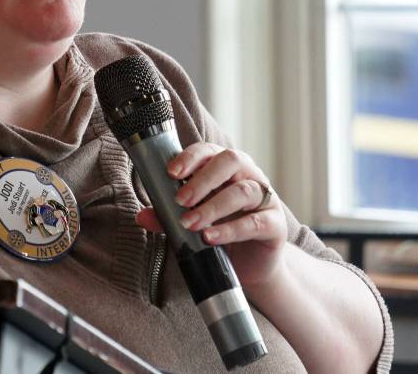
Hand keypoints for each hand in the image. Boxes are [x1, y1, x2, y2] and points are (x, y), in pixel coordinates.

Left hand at [135, 142, 286, 288]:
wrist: (250, 267)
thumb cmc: (220, 233)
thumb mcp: (191, 222)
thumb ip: (168, 216)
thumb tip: (141, 216)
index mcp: (227, 168)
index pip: (209, 151)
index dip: (190, 158)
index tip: (170, 173)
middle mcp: (249, 176)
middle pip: (230, 161)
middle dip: (203, 179)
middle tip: (180, 200)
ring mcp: (266, 199)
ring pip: (242, 191)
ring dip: (212, 207)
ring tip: (190, 223)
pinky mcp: (275, 225)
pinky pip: (255, 222)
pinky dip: (230, 230)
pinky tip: (210, 238)